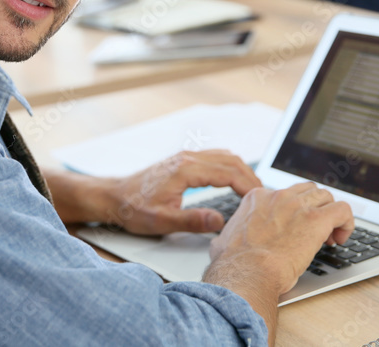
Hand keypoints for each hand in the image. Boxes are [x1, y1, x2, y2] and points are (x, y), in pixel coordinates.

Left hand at [106, 149, 260, 234]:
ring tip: (254, 191)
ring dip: (242, 170)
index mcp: (185, 169)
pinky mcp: (183, 161)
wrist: (114, 197)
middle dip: (250, 178)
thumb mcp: (162, 221)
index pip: (228, 173)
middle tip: (264, 198)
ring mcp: (185, 157)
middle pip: (231, 161)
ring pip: (224, 156)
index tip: (260, 201)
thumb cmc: (134, 209)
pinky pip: (215, 157)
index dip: (248, 186)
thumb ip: (192, 221)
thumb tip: (219, 222)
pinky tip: (235, 180)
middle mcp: (187, 158)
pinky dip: (231, 167)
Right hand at [208, 182, 354, 293]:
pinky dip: (346, 222)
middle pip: (307, 190)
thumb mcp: (223, 241)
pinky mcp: (317, 219)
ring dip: (330, 214)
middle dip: (314, 208)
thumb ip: (227, 235)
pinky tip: (340, 237)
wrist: (248, 272)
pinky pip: (343, 209)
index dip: (293, 212)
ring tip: (328, 236)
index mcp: (257, 198)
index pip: (284, 194)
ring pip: (326, 196)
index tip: (294, 229)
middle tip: (314, 232)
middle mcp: (278, 196)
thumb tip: (221, 243)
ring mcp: (298, 206)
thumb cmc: (236, 264)